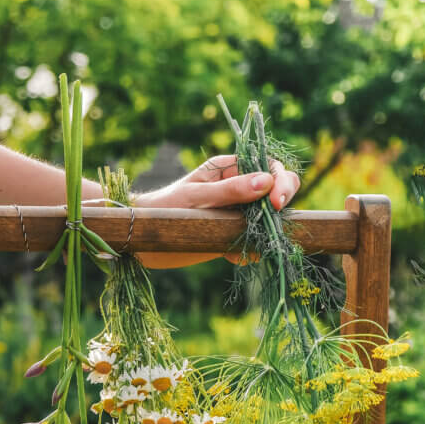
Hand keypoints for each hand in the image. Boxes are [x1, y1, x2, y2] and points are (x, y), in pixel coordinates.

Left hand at [133, 155, 299, 268]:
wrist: (143, 236)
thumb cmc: (164, 207)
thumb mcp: (197, 197)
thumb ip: (231, 190)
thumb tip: (267, 181)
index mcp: (230, 169)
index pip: (270, 166)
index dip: (281, 181)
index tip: (276, 202)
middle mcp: (238, 188)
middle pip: (276, 190)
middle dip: (281, 204)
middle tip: (274, 219)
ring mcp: (236, 213)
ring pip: (268, 219)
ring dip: (267, 231)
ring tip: (251, 242)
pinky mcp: (231, 235)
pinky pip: (253, 241)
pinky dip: (250, 250)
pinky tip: (233, 257)